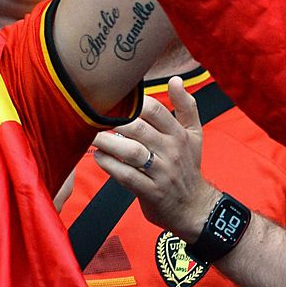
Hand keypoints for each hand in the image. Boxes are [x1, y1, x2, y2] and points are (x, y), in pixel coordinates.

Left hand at [89, 77, 217, 237]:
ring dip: (107, 142)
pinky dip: (110, 165)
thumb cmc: (187, 166)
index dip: (131, 102)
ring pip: (132, 152)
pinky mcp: (150, 192)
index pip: (154, 110)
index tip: (111, 99)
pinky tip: (98, 156)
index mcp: (180, 134)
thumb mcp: (194, 135)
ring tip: (91, 135)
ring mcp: (161, 173)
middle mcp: (172, 151)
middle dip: (114, 121)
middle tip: (92, 115)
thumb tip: (175, 79)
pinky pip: (127, 176)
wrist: (194, 207)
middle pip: (139, 129)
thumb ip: (186, 106)